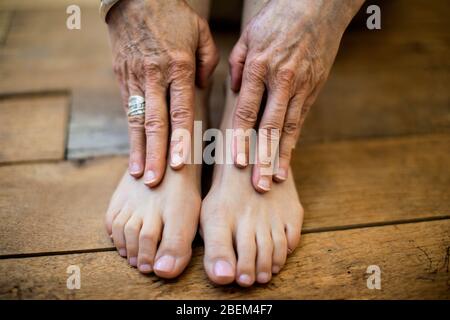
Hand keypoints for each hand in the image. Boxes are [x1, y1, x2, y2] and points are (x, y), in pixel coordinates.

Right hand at [107, 0, 218, 185]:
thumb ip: (207, 63)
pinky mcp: (122, 77)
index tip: (179, 164)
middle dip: (156, 154)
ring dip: (139, 150)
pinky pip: (127, 110)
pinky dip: (130, 135)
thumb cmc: (174, 15)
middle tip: (156, 181)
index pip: (180, 110)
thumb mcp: (199, 33)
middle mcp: (155, 76)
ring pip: (137, 120)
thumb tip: (201, 88)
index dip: (179, 139)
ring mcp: (135, 78)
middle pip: (155, 121)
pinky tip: (133, 154)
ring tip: (140, 176)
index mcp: (178, 66)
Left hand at [229, 0, 363, 191]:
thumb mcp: (249, 34)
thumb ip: (238, 64)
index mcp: (260, 66)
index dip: (240, 138)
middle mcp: (281, 80)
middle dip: (263, 158)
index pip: (246, 110)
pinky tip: (287, 158)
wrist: (320, 6)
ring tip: (274, 179)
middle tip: (257, 184)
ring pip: (289, 127)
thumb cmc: (278, 18)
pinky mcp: (314, 88)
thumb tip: (234, 90)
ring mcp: (301, 86)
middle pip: (269, 126)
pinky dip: (293, 140)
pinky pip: (301, 119)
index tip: (236, 162)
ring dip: (281, 156)